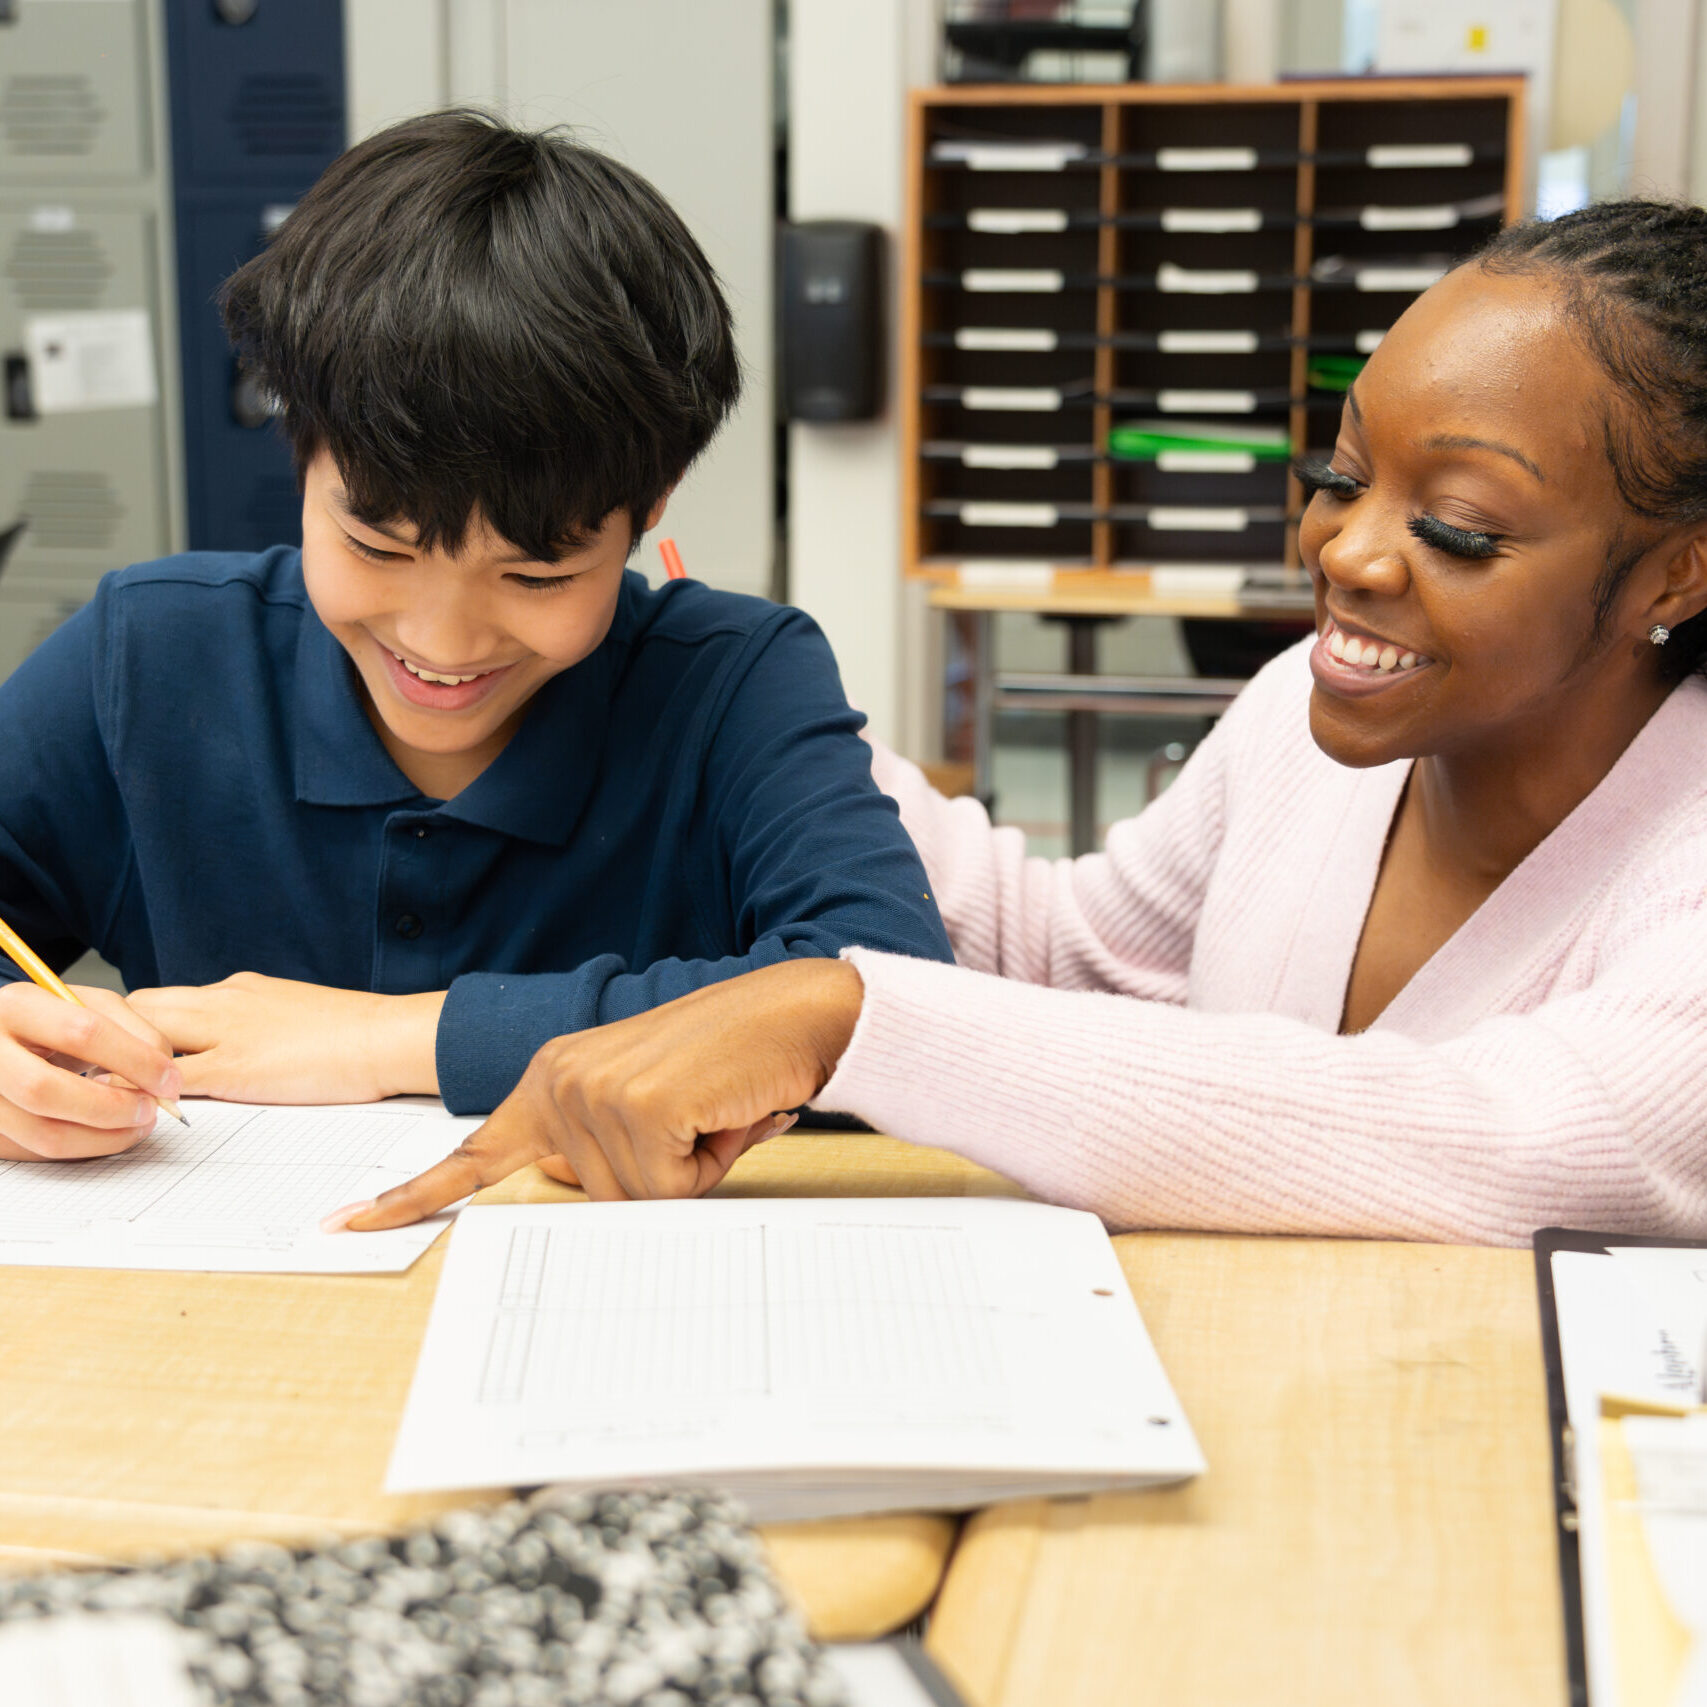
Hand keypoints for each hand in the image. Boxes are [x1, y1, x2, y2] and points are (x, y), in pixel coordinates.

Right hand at [0, 980, 180, 1159]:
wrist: (5, 1038)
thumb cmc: (54, 1021)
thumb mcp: (91, 1007)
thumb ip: (134, 1031)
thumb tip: (165, 1075)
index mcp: (18, 1007)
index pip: (81, 1033)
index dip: (135, 1061)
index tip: (169, 1081)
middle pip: (46, 1091)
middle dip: (112, 1107)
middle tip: (150, 1110)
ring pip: (40, 1133)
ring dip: (101, 1139)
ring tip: (135, 1126)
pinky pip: (35, 1152)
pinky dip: (79, 1149)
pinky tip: (105, 1136)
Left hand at [128, 973, 444, 1104]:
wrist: (388, 1036)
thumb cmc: (358, 1034)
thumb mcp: (296, 1016)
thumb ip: (259, 1026)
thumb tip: (239, 1051)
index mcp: (241, 988)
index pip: (165, 998)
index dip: (137, 1025)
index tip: (125, 1051)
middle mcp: (225, 999)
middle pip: (140, 1005)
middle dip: (115, 1036)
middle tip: (104, 1071)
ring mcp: (226, 1030)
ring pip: (141, 1032)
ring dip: (120, 1059)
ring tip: (110, 1091)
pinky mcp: (233, 1067)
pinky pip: (165, 1077)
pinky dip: (141, 1090)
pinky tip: (132, 1109)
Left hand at [342, 958, 865, 1227]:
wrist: (794, 1012)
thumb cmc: (731, 1065)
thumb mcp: (648, 1112)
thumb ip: (603, 1155)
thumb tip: (591, 1199)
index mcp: (550, 1080)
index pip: (471, 1154)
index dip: (411, 1197)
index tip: (347, 1224)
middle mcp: (557, 1081)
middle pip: (595, 1201)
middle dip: (659, 1181)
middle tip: (697, 1120)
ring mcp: (591, 1092)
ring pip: (636, 1201)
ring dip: (689, 1171)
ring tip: (713, 1110)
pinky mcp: (634, 1105)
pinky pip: (670, 1190)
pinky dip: (709, 1163)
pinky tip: (721, 1109)